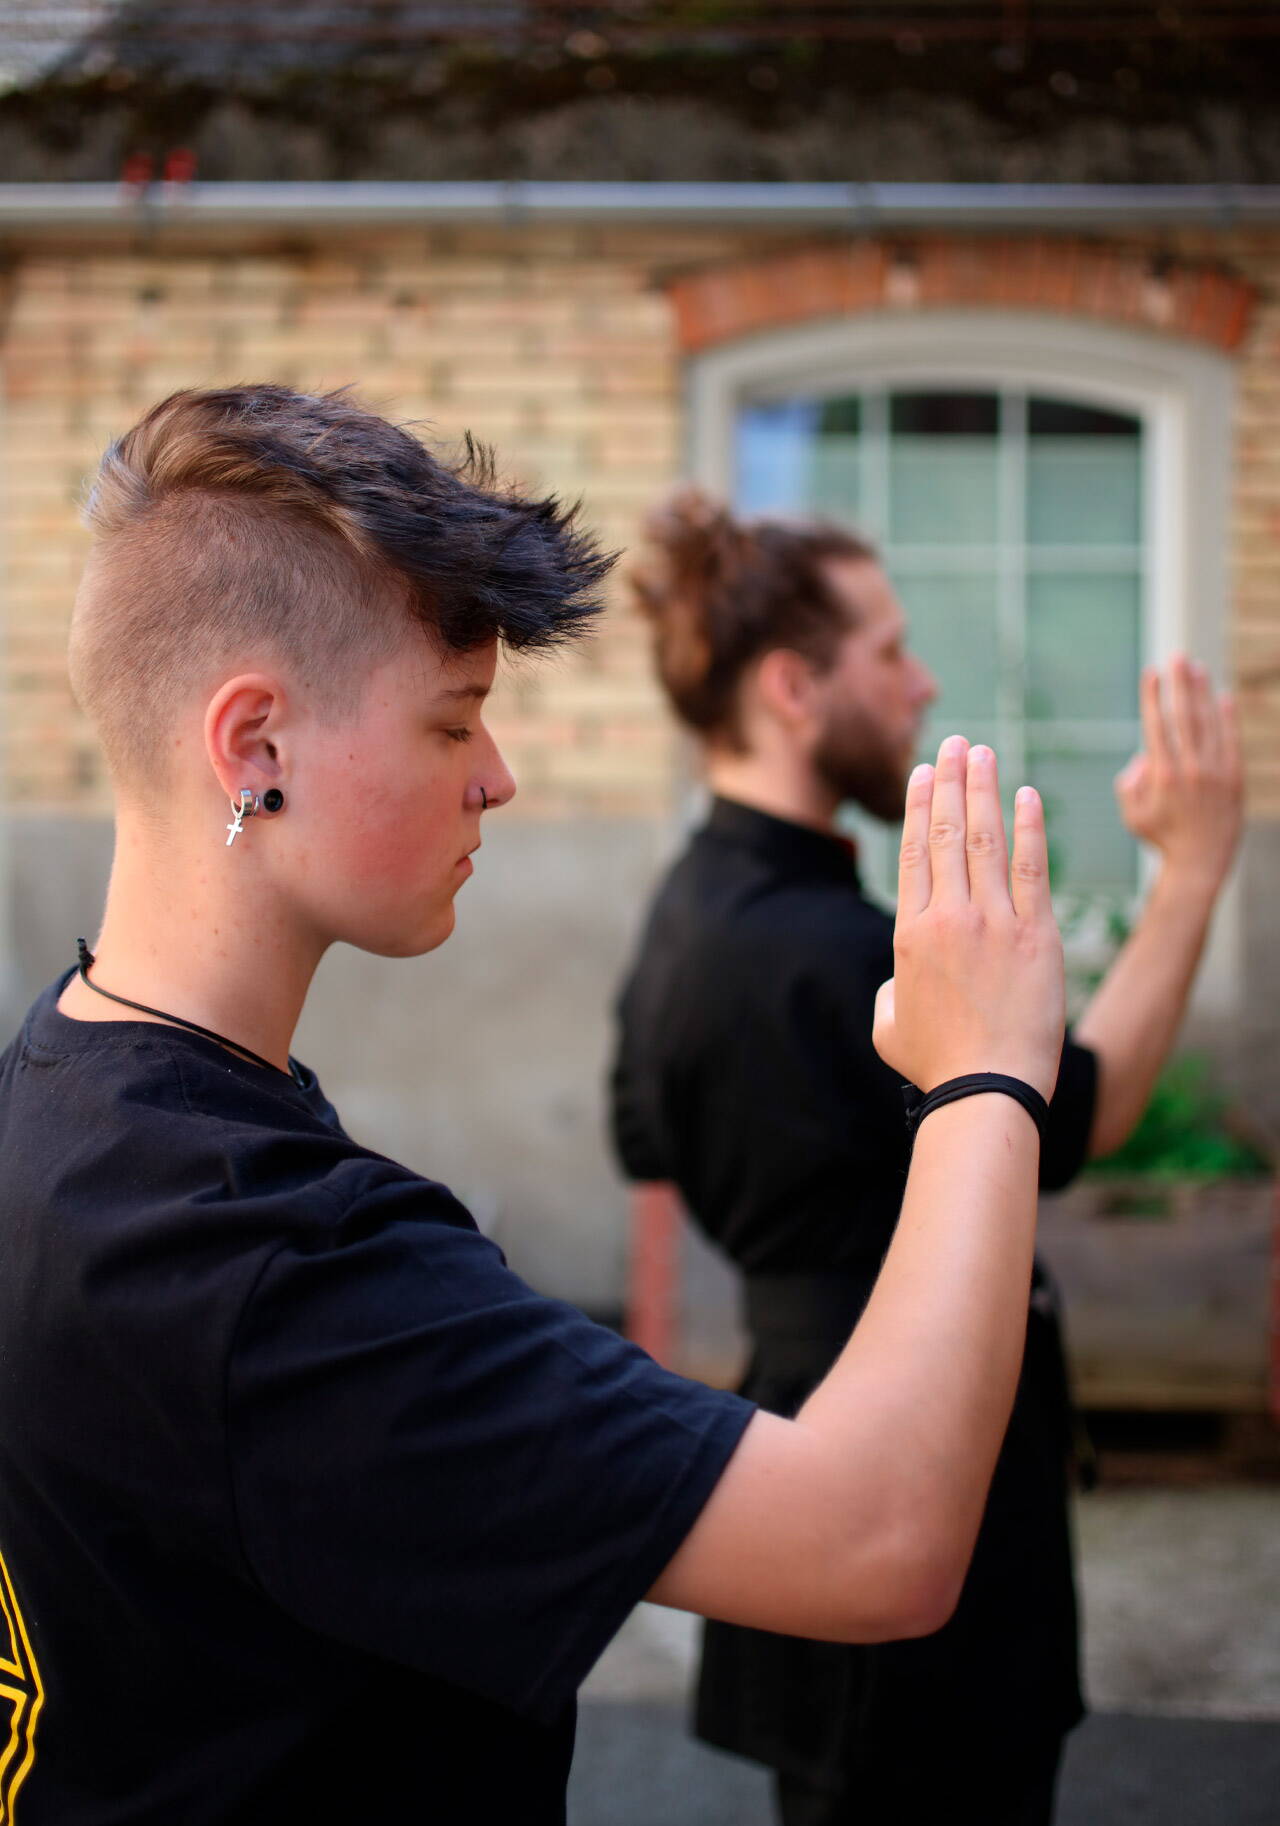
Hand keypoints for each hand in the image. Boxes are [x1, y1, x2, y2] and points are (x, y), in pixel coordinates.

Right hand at [873, 736, 1064, 1098]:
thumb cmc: (937, 1065)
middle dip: (950, 780)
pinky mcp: (1037, 933)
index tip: (924, 772)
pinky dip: (1029, 827)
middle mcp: (949, 917)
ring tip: (984, 752)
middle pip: (947, 832)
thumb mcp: (888, 1025)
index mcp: (910, 933)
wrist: (989, 1087)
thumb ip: (890, 986)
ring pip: (985, 838)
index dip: (919, 805)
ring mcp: (995, 921)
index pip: (914, 851)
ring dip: (984, 789)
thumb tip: (901, 975)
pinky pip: (1032, 867)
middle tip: (956, 743)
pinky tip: (1027, 795)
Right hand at [1115, 656, 1242, 891]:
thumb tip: (1143, 756)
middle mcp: (1190, 769)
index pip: (1157, 725)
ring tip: (1197, 669)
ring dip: (1203, 693)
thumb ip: (1129, 782)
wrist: (1200, 862)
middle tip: (1178, 657)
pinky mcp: (1234, 778)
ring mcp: (1215, 772)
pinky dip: (1228, 718)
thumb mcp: (1132, 813)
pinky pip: (1231, 741)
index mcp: (1162, 775)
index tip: (1151, 673)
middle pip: (1185, 716)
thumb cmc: (1161, 838)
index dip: (1153, 697)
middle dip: (1180, 684)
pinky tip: (1224, 697)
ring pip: (1209, 723)